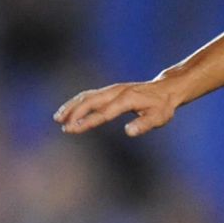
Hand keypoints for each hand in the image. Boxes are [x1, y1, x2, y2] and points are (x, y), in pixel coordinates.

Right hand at [53, 79, 181, 136]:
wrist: (166, 90)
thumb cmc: (162, 106)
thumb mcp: (159, 117)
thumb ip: (144, 125)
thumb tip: (129, 132)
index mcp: (126, 99)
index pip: (103, 113)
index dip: (87, 121)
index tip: (72, 129)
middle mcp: (116, 92)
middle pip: (90, 101)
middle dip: (74, 113)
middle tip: (62, 126)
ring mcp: (112, 90)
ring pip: (86, 96)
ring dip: (71, 106)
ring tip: (58, 118)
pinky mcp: (110, 91)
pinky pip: (90, 95)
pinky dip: (77, 102)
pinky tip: (68, 110)